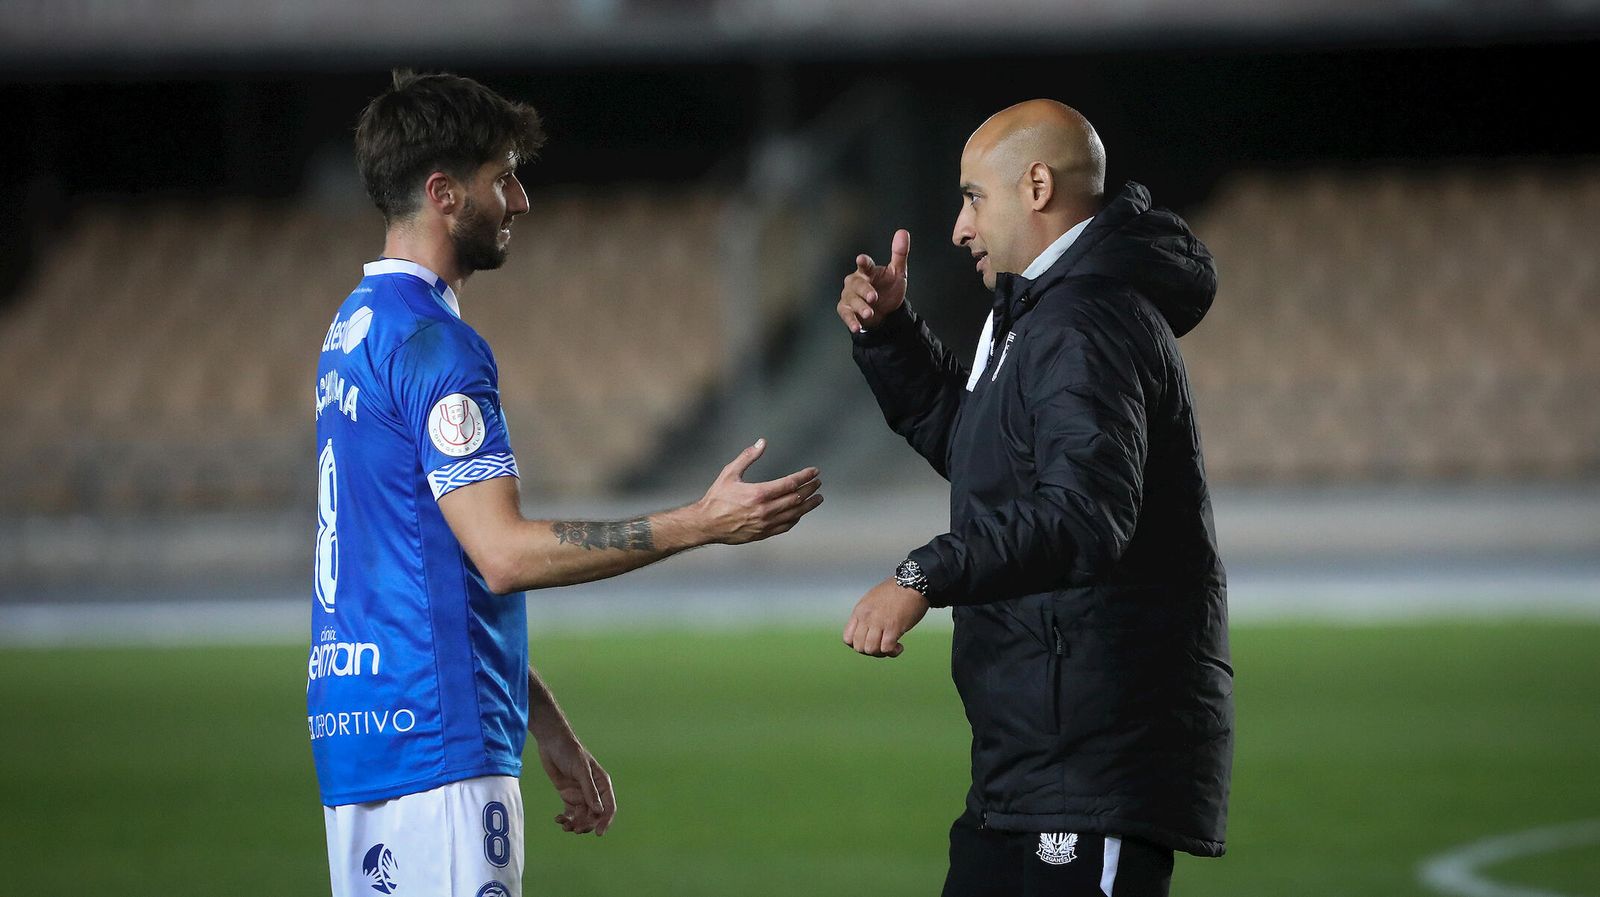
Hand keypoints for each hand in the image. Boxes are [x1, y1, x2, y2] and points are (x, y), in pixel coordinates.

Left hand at [534, 727, 615, 835]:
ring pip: (582, 816)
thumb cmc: (570, 752)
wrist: (552, 742)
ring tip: (564, 826)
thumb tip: (599, 812)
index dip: (605, 821)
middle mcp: (593, 791)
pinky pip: (570, 813)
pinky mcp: (567, 795)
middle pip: (595, 815)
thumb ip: (589, 791)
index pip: (609, 807)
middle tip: (575, 829)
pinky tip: (558, 819)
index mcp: (602, 784)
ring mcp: (580, 794)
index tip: (598, 833)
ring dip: (575, 824)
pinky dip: (565, 819)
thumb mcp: (581, 770)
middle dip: (586, 824)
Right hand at [695, 439, 822, 544]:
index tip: (814, 472)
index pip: (790, 483)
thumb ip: (747, 457)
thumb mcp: (730, 473)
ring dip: (809, 505)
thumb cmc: (717, 497)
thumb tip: (762, 442)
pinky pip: (786, 526)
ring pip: (795, 514)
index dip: (805, 476)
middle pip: (796, 498)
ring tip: (818, 498)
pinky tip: (800, 512)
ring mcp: (766, 523)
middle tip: (818, 483)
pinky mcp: (763, 533)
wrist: (706, 523)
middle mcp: (765, 510)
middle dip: (810, 489)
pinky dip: (796, 518)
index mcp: (758, 493)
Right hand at [838, 229, 909, 332]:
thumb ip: (899, 254)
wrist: (885, 311)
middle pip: (857, 284)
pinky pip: (846, 314)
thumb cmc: (888, 288)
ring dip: (860, 306)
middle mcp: (855, 281)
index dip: (863, 262)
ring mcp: (849, 296)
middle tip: (874, 297)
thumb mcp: (898, 273)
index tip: (861, 259)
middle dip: (865, 290)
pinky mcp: (846, 309)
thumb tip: (903, 232)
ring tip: (870, 313)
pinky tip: (857, 326)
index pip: (865, 265)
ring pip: (852, 299)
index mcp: (867, 271)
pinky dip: (851, 320)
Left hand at [842, 576, 929, 657]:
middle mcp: (866, 617)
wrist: (913, 583)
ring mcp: (879, 622)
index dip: (858, 644)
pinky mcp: (893, 627)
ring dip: (882, 653)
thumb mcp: (873, 600)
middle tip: (882, 645)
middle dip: (871, 651)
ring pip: (871, 650)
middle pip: (859, 647)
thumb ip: (867, 615)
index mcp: (860, 611)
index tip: (870, 641)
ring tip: (892, 646)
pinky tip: (900, 646)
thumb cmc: (896, 591)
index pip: (848, 639)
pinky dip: (893, 652)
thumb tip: (867, 631)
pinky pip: (886, 649)